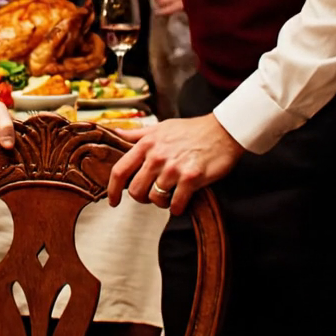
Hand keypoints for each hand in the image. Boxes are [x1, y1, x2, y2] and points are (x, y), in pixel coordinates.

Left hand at [107, 114, 244, 214]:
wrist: (222, 131)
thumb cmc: (191, 130)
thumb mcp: (161, 127)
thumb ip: (137, 134)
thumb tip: (116, 133)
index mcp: (146, 144)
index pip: (120, 170)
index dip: (112, 189)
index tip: (113, 200)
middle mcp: (157, 156)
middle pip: (136, 190)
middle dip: (141, 198)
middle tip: (151, 195)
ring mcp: (174, 168)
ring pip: (155, 199)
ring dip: (161, 202)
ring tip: (169, 195)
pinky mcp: (191, 178)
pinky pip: (175, 204)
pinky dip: (177, 207)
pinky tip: (181, 201)